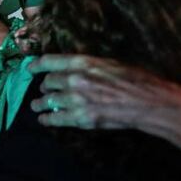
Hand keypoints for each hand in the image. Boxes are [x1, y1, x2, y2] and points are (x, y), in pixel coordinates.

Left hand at [26, 54, 180, 131]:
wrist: (150, 103)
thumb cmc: (136, 80)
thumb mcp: (109, 63)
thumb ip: (88, 66)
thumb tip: (73, 69)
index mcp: (83, 62)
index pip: (49, 61)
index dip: (36, 65)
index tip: (30, 68)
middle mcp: (75, 79)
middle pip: (48, 82)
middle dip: (45, 86)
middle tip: (44, 90)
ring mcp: (76, 99)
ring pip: (48, 100)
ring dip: (40, 103)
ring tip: (36, 106)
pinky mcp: (81, 118)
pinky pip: (55, 118)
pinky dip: (47, 119)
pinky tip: (44, 119)